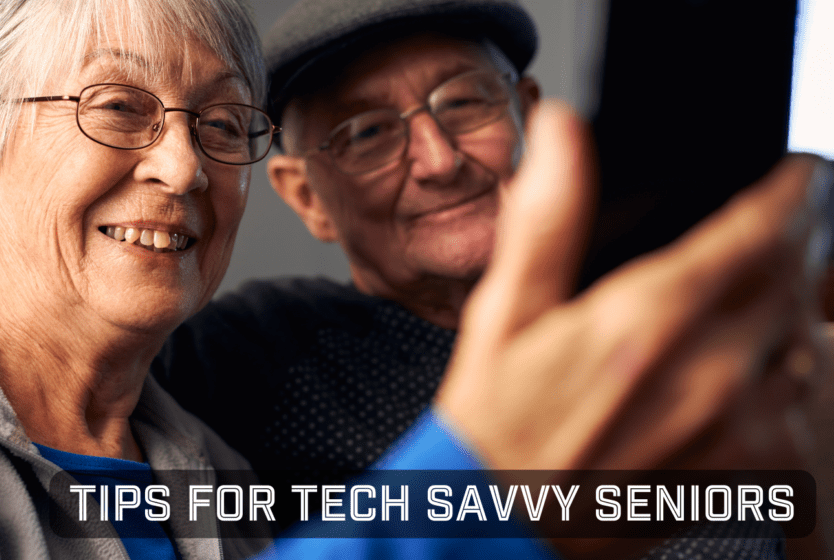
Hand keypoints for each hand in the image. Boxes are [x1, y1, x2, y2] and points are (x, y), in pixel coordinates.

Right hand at [436, 100, 830, 557]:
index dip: (793, 190)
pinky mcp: (739, 473)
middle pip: (796, 280)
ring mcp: (732, 428)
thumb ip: (545, 218)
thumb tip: (561, 133)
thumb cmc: (493, 425)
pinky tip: (740, 372)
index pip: (762, 228)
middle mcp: (707, 372)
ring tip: (755, 300)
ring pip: (805, 343)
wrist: (499, 527)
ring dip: (793, 311)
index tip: (798, 175)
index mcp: (649, 317)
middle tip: (774, 231)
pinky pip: (796, 408)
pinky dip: (782, 376)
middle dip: (797, 243)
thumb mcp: (503, 312)